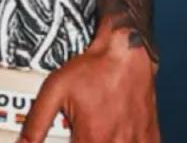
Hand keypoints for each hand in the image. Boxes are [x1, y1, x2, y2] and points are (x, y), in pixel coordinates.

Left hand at [18, 26, 158, 142]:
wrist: (126, 52)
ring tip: (94, 134)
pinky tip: (115, 137)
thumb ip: (36, 122)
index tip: (68, 139)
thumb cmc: (94, 68)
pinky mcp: (150, 138)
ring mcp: (137, 142)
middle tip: (80, 134)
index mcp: (93, 138)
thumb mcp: (54, 90)